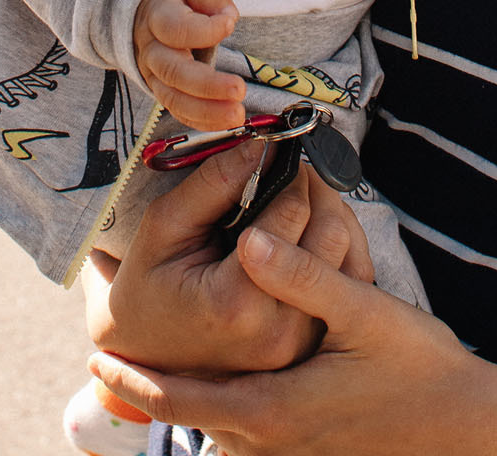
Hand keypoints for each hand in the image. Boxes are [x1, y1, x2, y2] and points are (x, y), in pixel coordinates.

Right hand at [86, 139, 372, 377]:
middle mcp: (278, 331)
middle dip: (316, 191)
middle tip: (291, 171)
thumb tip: (260, 144)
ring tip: (295, 201)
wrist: (149, 351)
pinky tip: (304, 235)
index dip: (289, 173)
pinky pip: (347, 283)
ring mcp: (300, 344)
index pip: (292, 214)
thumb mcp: (163, 227)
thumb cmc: (148, 286)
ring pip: (348, 257)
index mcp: (236, 303)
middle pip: (331, 234)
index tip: (278, 153)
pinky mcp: (313, 345)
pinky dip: (334, 250)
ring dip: (329, 217)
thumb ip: (213, 184)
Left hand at [92, 225, 496, 455]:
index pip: (180, 398)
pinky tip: (226, 388)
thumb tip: (249, 241)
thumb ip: (302, 276)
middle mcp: (270, 444)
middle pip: (190, 418)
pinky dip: (223, 412)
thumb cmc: (421, 370)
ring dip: (187, 401)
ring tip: (156, 370)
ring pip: (218, 430)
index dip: (134, 380)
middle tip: (111, 360)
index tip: (96, 357)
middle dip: (151, 390)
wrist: (471, 431)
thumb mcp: (365, 313)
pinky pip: (248, 438)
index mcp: (270, 410)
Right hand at [134, 0, 244, 129]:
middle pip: (172, 71)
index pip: (174, 27)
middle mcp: (150, 47)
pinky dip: (200, 120)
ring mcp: (152, 72)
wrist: (147, 4)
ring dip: (206, 111)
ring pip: (173, 98)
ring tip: (237, 114)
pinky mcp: (161, 88)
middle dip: (207, 86)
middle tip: (239, 90)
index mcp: (155, 14)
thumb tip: (227, 17)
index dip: (204, 30)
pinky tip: (225, 121)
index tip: (229, 23)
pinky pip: (177, 109)